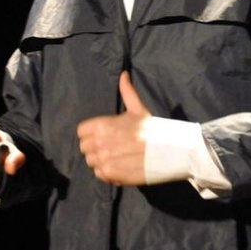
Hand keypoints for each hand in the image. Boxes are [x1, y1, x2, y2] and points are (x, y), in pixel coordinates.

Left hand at [77, 70, 152, 184]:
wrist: (168, 151)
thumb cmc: (152, 129)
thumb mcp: (138, 108)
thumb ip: (127, 91)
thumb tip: (123, 74)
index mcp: (103, 126)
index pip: (81, 132)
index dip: (91, 133)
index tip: (103, 135)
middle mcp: (100, 143)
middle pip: (84, 148)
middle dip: (95, 147)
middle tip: (111, 147)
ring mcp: (105, 160)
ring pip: (91, 162)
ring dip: (100, 160)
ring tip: (116, 157)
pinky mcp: (111, 175)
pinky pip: (99, 174)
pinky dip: (107, 172)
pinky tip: (120, 167)